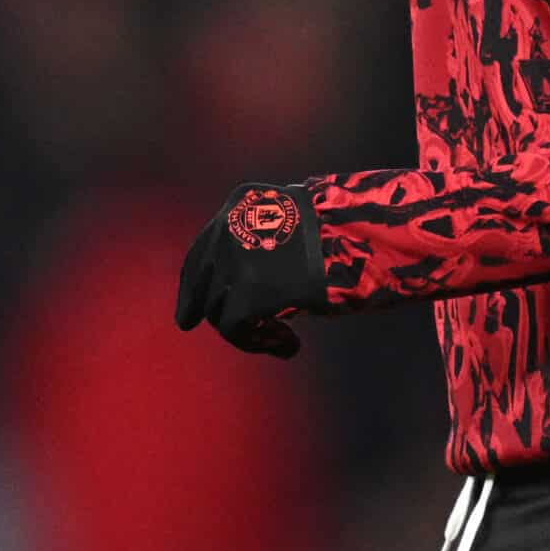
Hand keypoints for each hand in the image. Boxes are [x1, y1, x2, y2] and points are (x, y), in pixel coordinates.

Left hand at [174, 182, 327, 357]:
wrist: (359, 237)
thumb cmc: (341, 232)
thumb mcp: (291, 222)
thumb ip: (260, 242)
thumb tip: (237, 293)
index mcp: (239, 205)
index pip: (201, 251)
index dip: (194, 285)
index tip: (190, 314)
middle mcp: (228, 229)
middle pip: (202, 283)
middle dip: (209, 310)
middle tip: (218, 329)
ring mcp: (234, 261)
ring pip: (218, 311)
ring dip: (248, 331)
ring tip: (284, 338)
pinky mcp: (246, 293)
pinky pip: (235, 330)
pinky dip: (259, 343)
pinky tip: (290, 345)